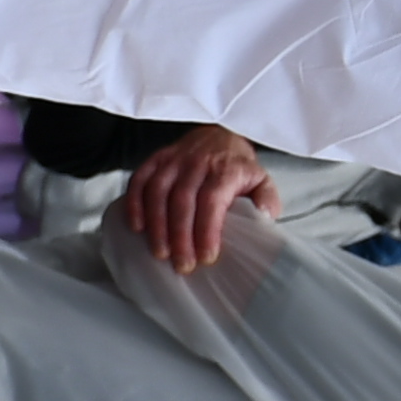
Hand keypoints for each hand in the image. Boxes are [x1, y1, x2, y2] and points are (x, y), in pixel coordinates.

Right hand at [125, 123, 278, 270]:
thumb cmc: (238, 168)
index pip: (212, 200)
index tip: (206, 257)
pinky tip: (137, 227)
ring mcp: (173, 159)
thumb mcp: (262, 180)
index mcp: (226, 169)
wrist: (220, 135)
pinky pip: (139, 180)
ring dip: (156, 225)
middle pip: (182, 200)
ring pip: (158, 191)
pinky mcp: (155, 159)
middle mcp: (197, 162)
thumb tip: (264, 219)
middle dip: (180, 236)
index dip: (207, 230)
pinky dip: (134, 203)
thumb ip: (266, 200)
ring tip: (159, 253)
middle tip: (181, 265)